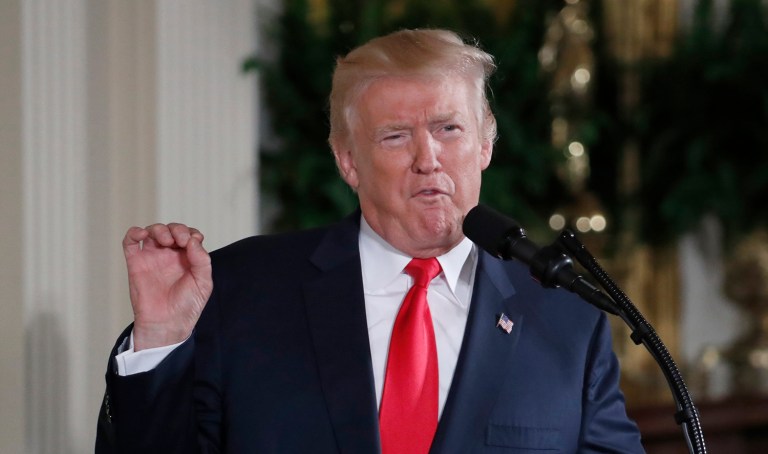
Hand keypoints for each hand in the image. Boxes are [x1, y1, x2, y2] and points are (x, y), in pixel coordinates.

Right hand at [122, 223, 212, 350]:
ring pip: (152, 231)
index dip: (191, 234)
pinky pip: (131, 242)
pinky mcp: (136, 263)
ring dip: (159, 229)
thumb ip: (202, 260)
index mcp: (187, 258)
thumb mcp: (203, 283)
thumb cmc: (186, 306)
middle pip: (172, 230)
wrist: (167, 323)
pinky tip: (143, 234)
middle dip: (177, 229)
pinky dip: (134, 232)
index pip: (189, 235)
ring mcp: (152, 258)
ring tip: (166, 241)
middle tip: (180, 241)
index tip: (191, 243)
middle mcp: (170, 255)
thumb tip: (193, 240)